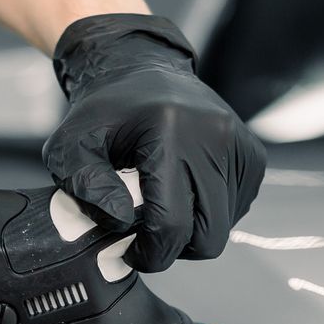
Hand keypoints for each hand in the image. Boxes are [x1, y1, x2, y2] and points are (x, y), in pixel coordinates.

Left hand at [43, 14, 265, 272]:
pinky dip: (210, 214)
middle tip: (147, 236)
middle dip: (174, 249)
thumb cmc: (104, 114)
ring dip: (192, 231)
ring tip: (163, 207)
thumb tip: (121, 222)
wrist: (141, 70)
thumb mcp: (71, 146)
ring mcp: (240, 146)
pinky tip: (185, 193)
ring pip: (224, 228)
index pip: (171, 223)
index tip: (130, 252)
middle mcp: (214, 137)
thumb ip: (86, 187)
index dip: (150, 253)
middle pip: (208, 236)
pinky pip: (236, 210)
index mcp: (170, 133)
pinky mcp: (253, 156)